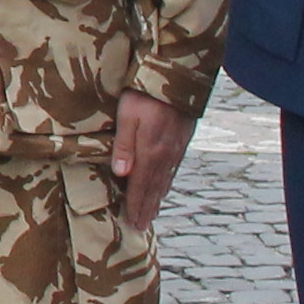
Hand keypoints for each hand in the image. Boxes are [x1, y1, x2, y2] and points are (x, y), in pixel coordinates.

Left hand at [110, 92, 195, 231]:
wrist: (178, 76)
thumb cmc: (145, 93)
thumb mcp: (127, 115)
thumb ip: (124, 145)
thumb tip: (121, 174)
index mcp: (151, 153)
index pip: (141, 187)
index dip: (136, 206)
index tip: (132, 224)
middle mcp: (166, 156)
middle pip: (155, 189)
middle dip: (147, 208)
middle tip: (141, 226)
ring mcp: (177, 149)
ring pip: (165, 181)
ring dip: (157, 199)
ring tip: (151, 214)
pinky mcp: (182, 140)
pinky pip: (173, 169)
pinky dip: (166, 183)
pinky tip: (164, 187)